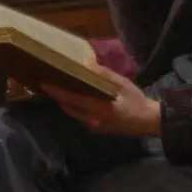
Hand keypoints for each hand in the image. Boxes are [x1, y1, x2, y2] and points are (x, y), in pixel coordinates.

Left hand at [41, 59, 161, 137]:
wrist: (148, 121)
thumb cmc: (136, 100)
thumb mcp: (122, 84)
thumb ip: (103, 74)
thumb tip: (85, 63)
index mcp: (97, 108)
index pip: (71, 99)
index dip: (56, 91)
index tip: (43, 83)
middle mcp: (91, 120)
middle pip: (68, 108)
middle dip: (56, 97)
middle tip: (46, 84)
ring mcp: (93, 126)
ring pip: (73, 114)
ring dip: (64, 102)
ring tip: (56, 90)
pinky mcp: (96, 129)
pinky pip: (80, 117)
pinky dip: (74, 107)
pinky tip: (73, 99)